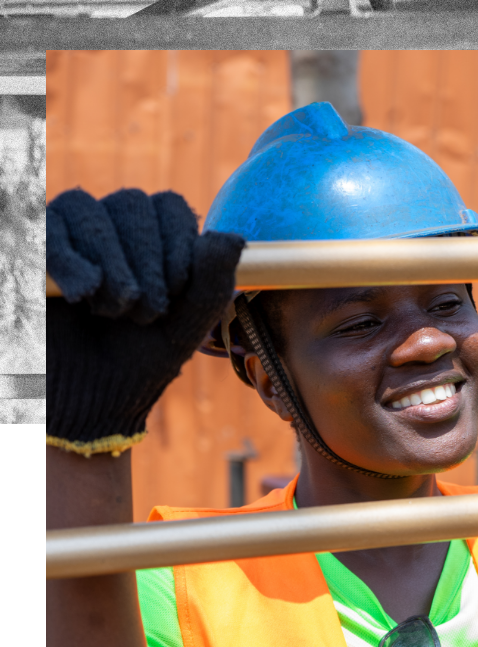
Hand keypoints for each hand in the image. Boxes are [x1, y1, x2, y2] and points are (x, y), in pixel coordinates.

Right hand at [46, 188, 244, 445]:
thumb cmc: (142, 358)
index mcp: (155, 239)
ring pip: (87, 209)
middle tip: (146, 312)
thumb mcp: (187, 326)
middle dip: (147, 262)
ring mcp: (67, 234)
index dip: (179, 245)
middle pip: (132, 205)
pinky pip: (44, 228)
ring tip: (113, 311)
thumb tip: (233, 237)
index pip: (171, 206)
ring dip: (111, 265)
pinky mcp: (30, 251)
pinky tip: (82, 293)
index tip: (178, 290)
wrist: (93, 396)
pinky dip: (69, 260)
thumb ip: (212, 284)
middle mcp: (112, 227)